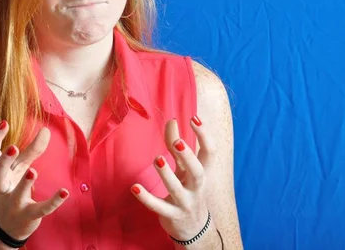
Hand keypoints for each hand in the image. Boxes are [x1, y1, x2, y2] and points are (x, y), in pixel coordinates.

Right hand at [0, 121, 69, 239]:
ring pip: (17, 194)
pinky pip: (41, 209)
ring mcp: (14, 203)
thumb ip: (32, 149)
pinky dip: (53, 201)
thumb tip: (46, 130)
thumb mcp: (21, 168)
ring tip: (33, 171)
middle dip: (4, 162)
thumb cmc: (13, 188)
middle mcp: (3, 188)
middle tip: (12, 147)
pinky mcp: (28, 215)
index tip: (4, 123)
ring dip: (25, 183)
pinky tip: (65, 192)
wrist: (8, 226)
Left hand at [131, 116, 215, 240]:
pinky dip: (146, 198)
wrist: (193, 227)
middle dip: (188, 157)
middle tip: (178, 142)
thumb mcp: (184, 167)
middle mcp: (196, 187)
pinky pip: (158, 207)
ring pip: (176, 189)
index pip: (209, 152)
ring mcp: (184, 202)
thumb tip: (172, 120)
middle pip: (197, 172)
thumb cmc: (188, 188)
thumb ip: (175, 145)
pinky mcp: (171, 215)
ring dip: (166, 174)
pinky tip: (134, 188)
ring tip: (157, 159)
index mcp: (202, 172)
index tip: (193, 118)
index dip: (204, 135)